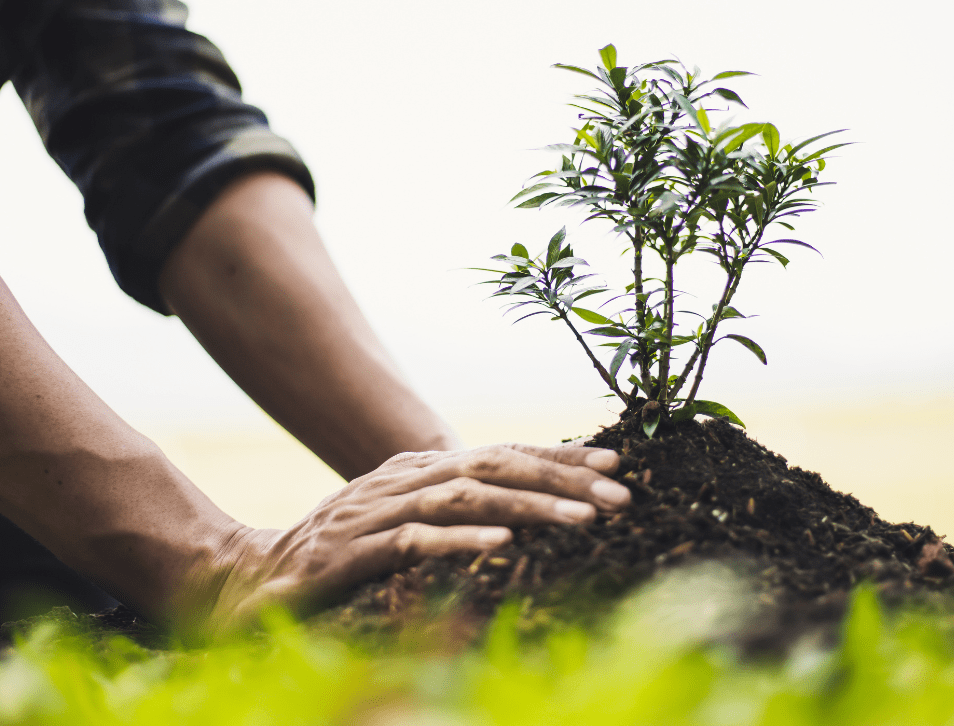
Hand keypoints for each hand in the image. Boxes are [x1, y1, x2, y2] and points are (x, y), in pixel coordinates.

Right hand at [194, 443, 629, 632]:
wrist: (255, 576)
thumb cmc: (340, 550)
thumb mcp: (402, 518)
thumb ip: (453, 506)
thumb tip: (516, 503)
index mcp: (421, 470)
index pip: (501, 454)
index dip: (558, 456)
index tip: (616, 465)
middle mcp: (405, 480)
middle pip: (495, 466)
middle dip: (562, 477)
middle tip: (620, 494)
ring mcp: (379, 512)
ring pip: (465, 497)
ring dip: (529, 505)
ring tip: (584, 520)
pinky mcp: (354, 551)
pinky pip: (414, 541)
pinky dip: (459, 540)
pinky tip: (501, 543)